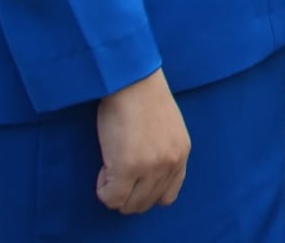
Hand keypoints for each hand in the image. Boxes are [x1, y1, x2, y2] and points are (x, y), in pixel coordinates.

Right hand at [95, 68, 189, 213]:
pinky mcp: (128, 167)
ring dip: (115, 192)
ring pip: (129, 205)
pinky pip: (111, 198)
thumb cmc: (142, 97)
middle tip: (117, 170)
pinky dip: (103, 188)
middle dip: (127, 194)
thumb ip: (163, 152)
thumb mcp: (166, 127)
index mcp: (181, 153)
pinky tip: (104, 166)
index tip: (133, 176)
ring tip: (111, 167)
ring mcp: (151, 167)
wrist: (131, 79)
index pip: (168, 195)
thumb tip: (146, 177)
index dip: (145, 191)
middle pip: (146, 203)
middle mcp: (170, 162)